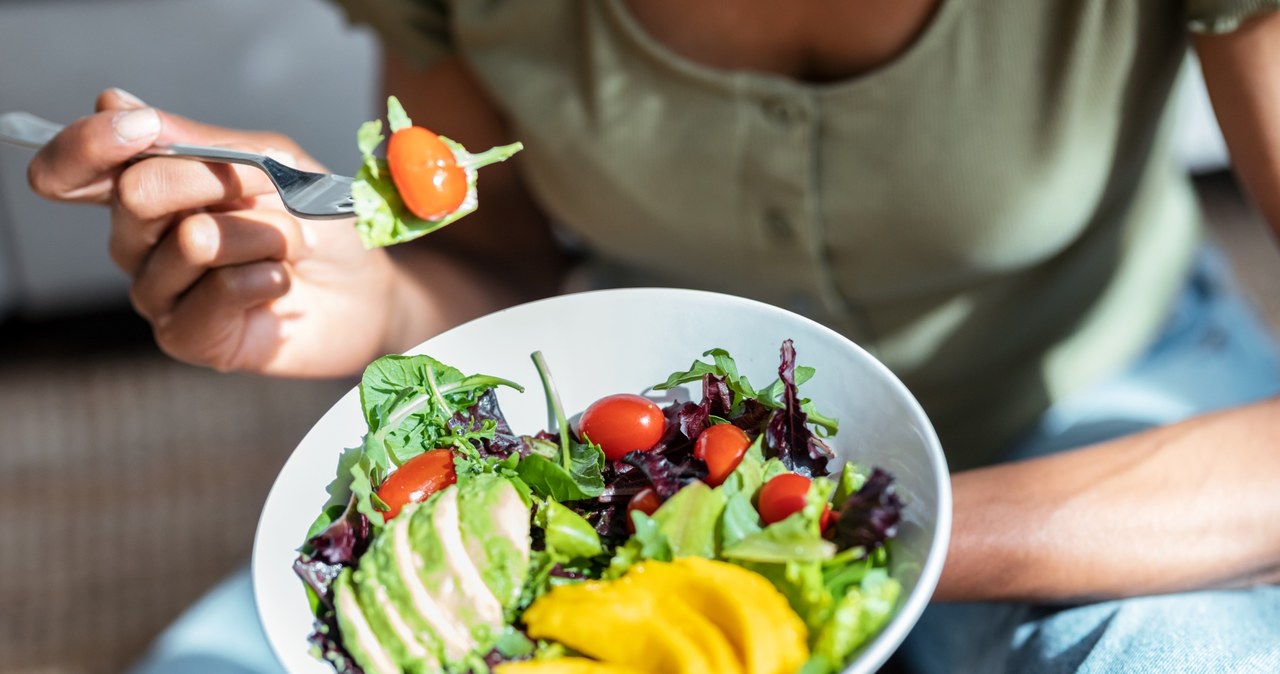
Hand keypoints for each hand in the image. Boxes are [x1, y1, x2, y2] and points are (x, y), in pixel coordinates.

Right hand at [27, 88, 396, 376]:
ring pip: (186, 244)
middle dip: (218, 183)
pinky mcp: (188, 338)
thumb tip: (113, 104)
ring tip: (289, 245)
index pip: (73, 169)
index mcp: (149, 189)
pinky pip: (207, 301)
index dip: (90, 145)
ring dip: (258, 236)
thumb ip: (198, 142)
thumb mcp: (273, 163)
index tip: (140, 129)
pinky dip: (259, 281)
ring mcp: (160, 293)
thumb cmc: (320, 222)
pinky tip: (280, 282)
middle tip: (269, 194)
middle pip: (135, 196)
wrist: (368, 289)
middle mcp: (140, 242)